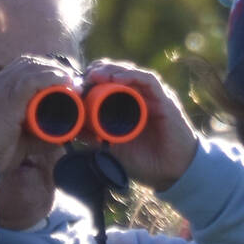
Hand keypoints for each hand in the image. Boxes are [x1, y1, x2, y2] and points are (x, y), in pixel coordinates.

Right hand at [0, 56, 77, 176]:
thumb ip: (37, 136)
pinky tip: (65, 81)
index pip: (18, 68)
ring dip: (55, 71)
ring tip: (72, 82)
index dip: (41, 70)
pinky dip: (51, 78)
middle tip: (71, 80)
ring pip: (31, 67)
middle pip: (27, 62)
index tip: (60, 80)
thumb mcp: (16, 140)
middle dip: (51, 67)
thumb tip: (61, 137)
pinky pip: (32, 80)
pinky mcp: (6, 99)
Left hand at [84, 59, 198, 191]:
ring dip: (112, 70)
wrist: (171, 174)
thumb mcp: (113, 149)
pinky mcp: (164, 100)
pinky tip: (116, 79)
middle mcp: (140, 97)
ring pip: (131, 73)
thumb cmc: (145, 162)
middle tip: (85, 76)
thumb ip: (95, 138)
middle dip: (100, 70)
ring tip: (96, 74)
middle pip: (118, 73)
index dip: (92, 78)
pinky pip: (148, 81)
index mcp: (127, 105)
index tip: (76, 84)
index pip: (109, 82)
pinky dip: (132, 76)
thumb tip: (71, 130)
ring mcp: (152, 97)